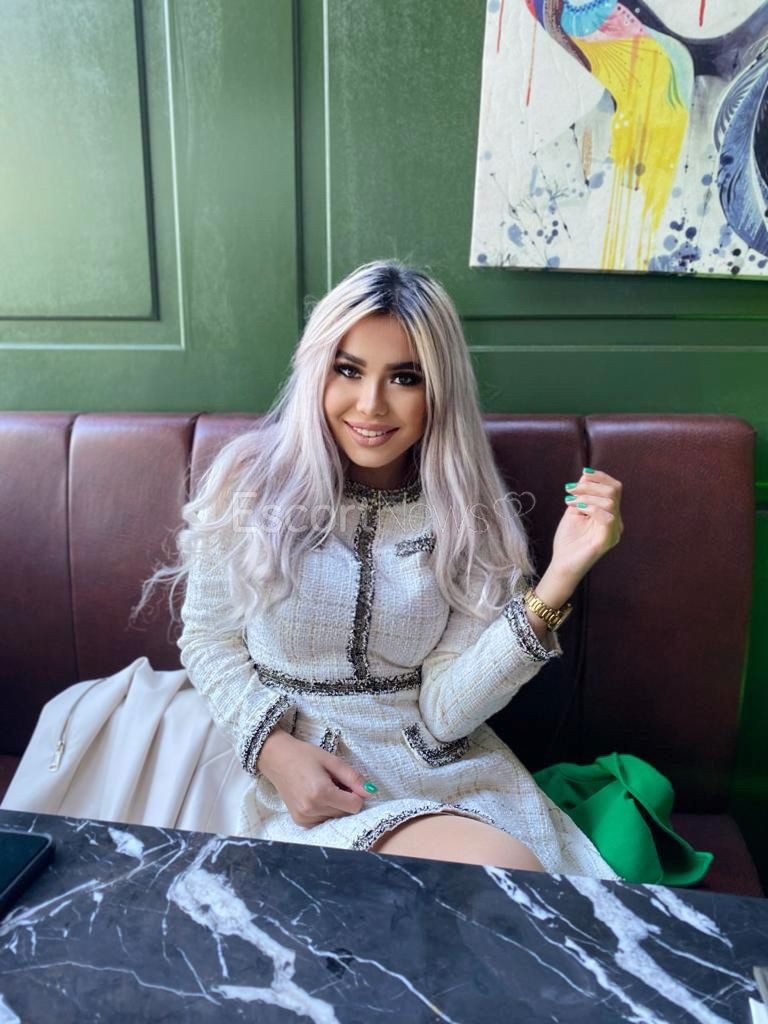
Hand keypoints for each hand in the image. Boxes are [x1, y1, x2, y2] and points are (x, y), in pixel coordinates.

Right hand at [257, 730, 373, 827]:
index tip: (347, 782)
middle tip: (332, 782)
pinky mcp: (300, 821)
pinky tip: (316, 797)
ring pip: (335, 818)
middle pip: (345, 813)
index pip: (354, 806)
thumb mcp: (332, 761)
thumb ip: (352, 777)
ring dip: (335, 806)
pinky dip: (325, 811)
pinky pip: (323, 821)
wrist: (277, 759)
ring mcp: (304, 818)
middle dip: (345, 799)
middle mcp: (311, 809)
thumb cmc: (304, 755)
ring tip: (322, 788)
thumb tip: (370, 792)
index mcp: (321, 792)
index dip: (356, 794)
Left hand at [550, 468, 623, 580]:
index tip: (583, 474)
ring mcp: (614, 531)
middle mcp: (616, 521)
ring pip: (610, 502)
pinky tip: (577, 510)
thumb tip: (586, 475)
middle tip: (570, 490)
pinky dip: (591, 508)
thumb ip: (583, 494)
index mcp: (610, 513)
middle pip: (614, 491)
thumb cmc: (568, 539)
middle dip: (590, 485)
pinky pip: (608, 517)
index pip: (615, 488)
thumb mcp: (575, 510)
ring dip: (587, 497)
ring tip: (570, 502)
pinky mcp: (608, 540)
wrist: (562, 564)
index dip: (601, 477)